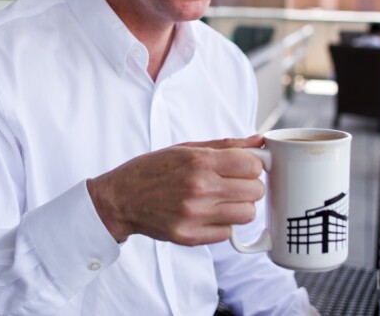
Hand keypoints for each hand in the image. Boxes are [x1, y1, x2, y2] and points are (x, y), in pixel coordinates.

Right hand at [87, 134, 264, 244]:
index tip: (243, 167)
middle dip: (249, 186)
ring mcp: (195, 215)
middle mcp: (200, 188)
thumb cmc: (153, 170)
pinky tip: (209, 215)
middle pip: (255, 191)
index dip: (252, 165)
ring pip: (247, 214)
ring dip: (240, 207)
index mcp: (200, 161)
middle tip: (234, 184)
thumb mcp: (186, 148)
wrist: (120, 199)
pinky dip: (223, 225)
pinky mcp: (190, 236)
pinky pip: (228, 233)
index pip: (252, 165)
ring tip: (223, 201)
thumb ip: (226, 145)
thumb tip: (259, 141)